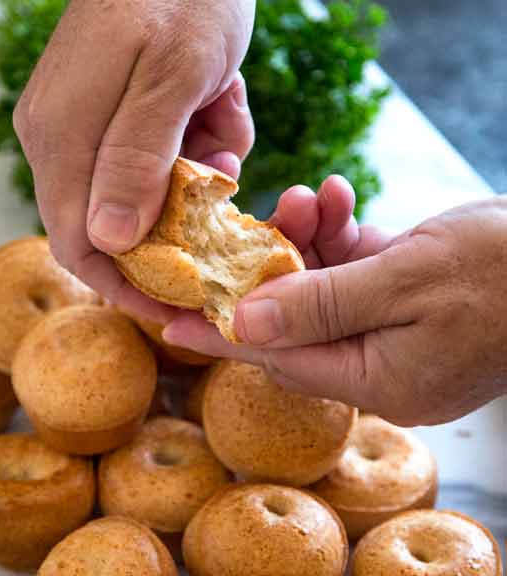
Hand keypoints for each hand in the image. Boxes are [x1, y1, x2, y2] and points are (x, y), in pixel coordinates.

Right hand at [13, 0, 258, 319]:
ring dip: (196, 170)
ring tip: (223, 112)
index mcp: (61, 134)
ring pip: (140, 189)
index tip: (195, 302)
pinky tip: (214, 97)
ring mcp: (76, 119)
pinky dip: (193, 141)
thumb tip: (111, 243)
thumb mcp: (175, 74)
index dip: (134, 287)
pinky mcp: (103, 106)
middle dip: (180, 214)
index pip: (80, 246)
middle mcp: (55, 134)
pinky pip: (150, 155)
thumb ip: (139, 159)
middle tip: (227, 161)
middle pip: (112, 223)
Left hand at [164, 184, 506, 424]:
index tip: (163, 320)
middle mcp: (385, 368)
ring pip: (325, 292)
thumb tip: (246, 322)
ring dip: (310, 241)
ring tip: (316, 195)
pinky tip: (343, 199)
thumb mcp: (408, 278)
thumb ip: (322, 303)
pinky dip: (345, 239)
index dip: (219, 335)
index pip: (278, 359)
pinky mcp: (412, 303)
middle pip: (296, 323)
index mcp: (381, 381)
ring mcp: (400, 337)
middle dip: (273, 267)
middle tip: (265, 216)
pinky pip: (358, 277)